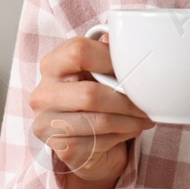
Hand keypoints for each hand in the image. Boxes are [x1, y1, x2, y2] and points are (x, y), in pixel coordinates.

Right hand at [30, 34, 152, 188]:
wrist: (85, 142)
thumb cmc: (93, 100)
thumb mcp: (99, 71)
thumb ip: (108, 54)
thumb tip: (125, 39)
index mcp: (51, 65)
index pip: (78, 52)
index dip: (111, 59)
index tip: (132, 68)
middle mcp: (43, 95)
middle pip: (91, 94)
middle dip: (126, 100)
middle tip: (146, 102)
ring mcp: (47, 124)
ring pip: (99, 121)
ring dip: (130, 120)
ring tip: (144, 117)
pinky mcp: (62, 149)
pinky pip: (100, 142)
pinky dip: (122, 135)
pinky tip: (130, 130)